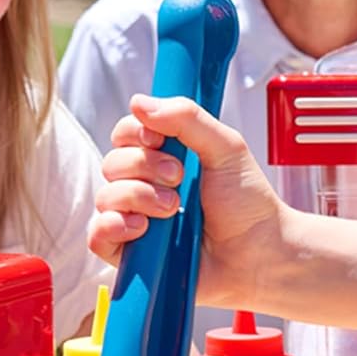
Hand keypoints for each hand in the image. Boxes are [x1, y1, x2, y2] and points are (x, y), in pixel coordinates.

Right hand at [87, 94, 287, 308]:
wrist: (259, 252)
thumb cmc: (247, 202)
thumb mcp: (226, 148)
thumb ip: (187, 119)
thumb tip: (139, 101)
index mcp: (165, 156)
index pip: (126, 133)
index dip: (135, 133)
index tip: (160, 140)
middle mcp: (146, 185)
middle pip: (112, 162)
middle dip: (145, 167)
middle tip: (179, 179)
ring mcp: (137, 218)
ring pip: (106, 197)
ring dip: (138, 197)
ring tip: (173, 210)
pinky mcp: (132, 253)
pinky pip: (97, 236)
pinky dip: (112, 228)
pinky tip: (142, 229)